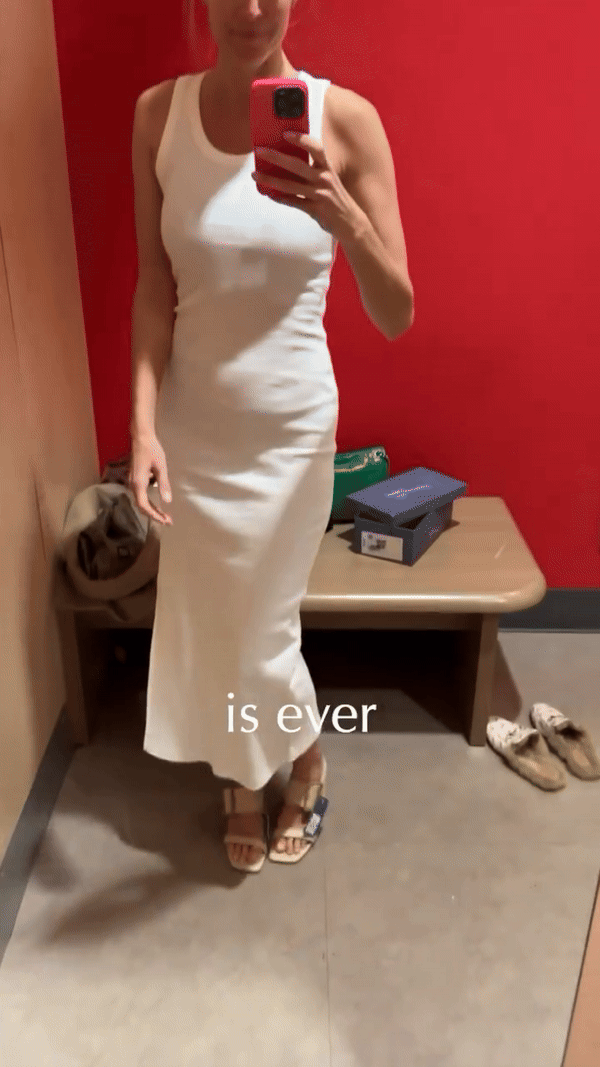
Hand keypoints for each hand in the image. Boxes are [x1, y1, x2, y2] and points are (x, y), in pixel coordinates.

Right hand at [129, 432, 172, 525]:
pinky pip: (141, 495)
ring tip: (165, 515)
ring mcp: (133, 482)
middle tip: (168, 521)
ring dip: (152, 509)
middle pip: (142, 506)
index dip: (154, 515)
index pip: (144, 506)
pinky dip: (149, 502)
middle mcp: (133, 485)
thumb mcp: (161, 467)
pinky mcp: (135, 479)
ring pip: (141, 501)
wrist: (141, 437)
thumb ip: (164, 484)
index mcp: (139, 483)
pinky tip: (157, 503)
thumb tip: (167, 501)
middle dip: (154, 515)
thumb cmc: (152, 450)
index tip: (164, 521)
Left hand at [251, 131, 365, 244]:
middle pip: (297, 165)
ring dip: (270, 180)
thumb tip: (286, 161)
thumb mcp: (328, 179)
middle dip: (276, 157)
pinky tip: (269, 194)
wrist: (350, 222)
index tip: (285, 133)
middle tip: (260, 151)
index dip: (301, 139)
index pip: (316, 148)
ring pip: (290, 186)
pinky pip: (293, 202)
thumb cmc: (335, 197)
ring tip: (256, 175)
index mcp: (327, 167)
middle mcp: (324, 179)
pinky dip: (280, 198)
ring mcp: (319, 195)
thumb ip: (312, 170)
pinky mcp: (315, 210)